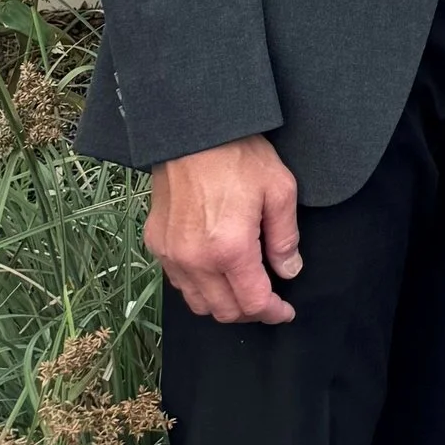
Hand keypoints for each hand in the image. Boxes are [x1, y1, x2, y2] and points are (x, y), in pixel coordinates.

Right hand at [145, 137, 302, 324]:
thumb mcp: (279, 190)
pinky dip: (199, 287)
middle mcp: (195, 260)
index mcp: (230, 249)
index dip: (273, 312)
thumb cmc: (240, 156)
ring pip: (197, 303)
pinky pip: (178, 282)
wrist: (193, 131)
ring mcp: (171, 254)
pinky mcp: (156, 244)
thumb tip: (288, 271)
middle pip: (223, 311)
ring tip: (243, 288)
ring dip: (223, 304)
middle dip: (250, 312)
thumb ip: (285, 238)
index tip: (285, 312)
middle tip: (268, 299)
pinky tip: (216, 271)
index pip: (253, 303)